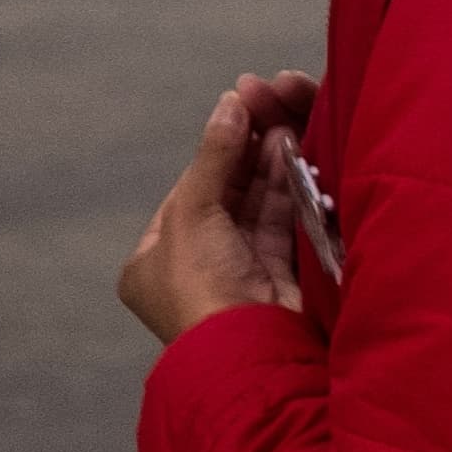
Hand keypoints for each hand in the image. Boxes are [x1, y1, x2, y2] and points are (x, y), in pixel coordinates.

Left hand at [118, 74, 312, 344]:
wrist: (249, 352)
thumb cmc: (201, 290)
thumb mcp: (192, 216)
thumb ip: (214, 157)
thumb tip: (230, 103)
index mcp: (155, 259)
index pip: (190, 189)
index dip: (217, 146)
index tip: (241, 103)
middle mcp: (196, 264)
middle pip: (228, 191)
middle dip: (249, 147)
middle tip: (270, 99)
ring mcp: (240, 270)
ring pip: (259, 201)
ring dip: (272, 159)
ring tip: (287, 119)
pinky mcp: (279, 274)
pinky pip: (284, 219)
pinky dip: (291, 185)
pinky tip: (296, 148)